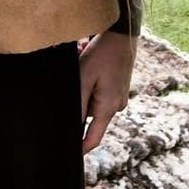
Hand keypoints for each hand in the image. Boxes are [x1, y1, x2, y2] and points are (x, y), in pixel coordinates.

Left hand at [78, 29, 137, 152]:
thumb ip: (78, 105)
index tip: (67, 154)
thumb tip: (73, 126)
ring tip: (83, 64)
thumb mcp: (84, 78)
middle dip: (79, 102)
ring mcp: (119, 97)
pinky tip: (90, 65)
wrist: (122, 34)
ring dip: (84, 89)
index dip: (80, 148)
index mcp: (109, 108)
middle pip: (89, 116)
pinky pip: (99, 93)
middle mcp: (116, 106)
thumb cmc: (102, 53)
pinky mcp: (118, 89)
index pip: (92, 139)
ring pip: (93, 102)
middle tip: (76, 77)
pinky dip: (91, 84)